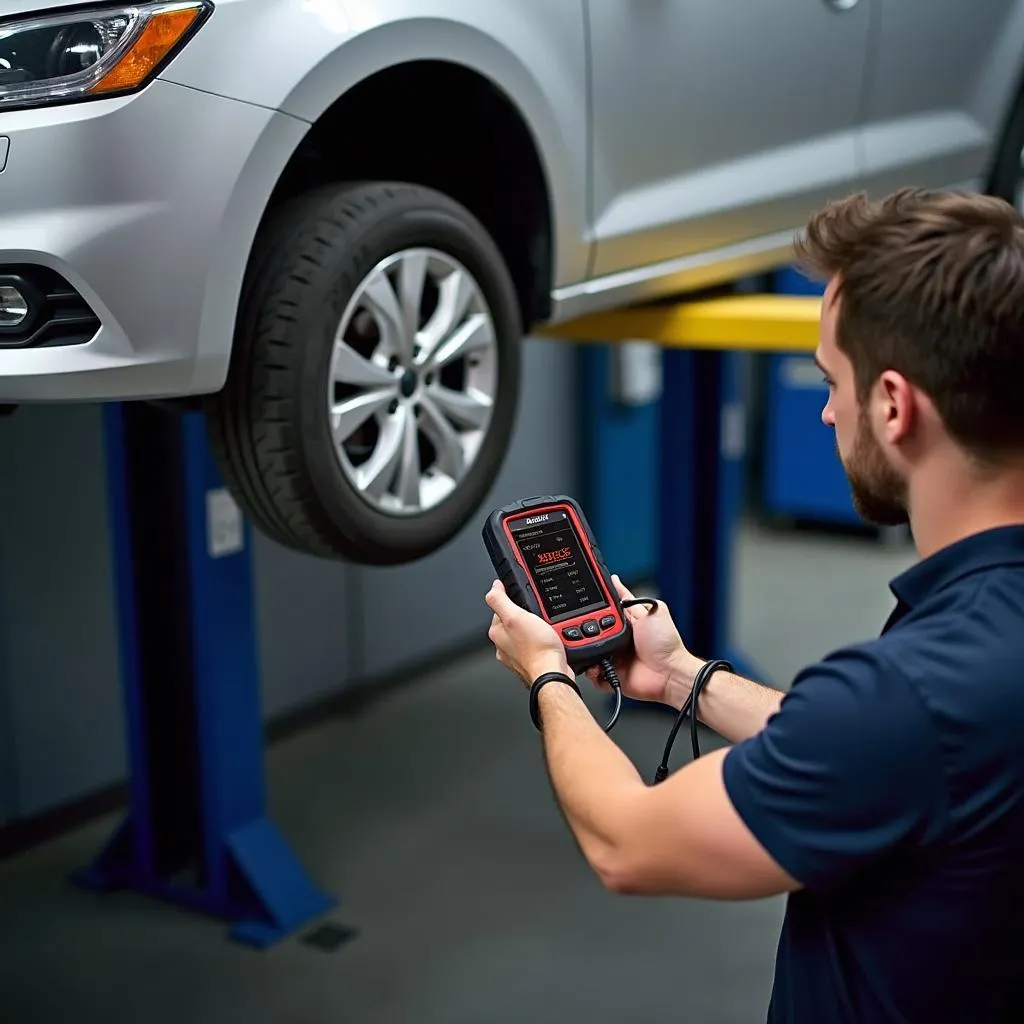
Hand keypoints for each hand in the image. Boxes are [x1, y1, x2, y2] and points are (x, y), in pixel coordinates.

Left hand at [485, 579, 570, 686]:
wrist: (553, 674)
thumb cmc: (537, 650)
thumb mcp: (515, 616)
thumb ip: (500, 600)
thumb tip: (494, 587)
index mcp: (497, 633)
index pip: (501, 608)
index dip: (515, 601)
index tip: (526, 602)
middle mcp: (504, 645)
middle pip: (516, 620)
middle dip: (529, 616)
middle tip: (541, 618)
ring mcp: (518, 655)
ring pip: (529, 633)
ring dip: (539, 629)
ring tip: (549, 631)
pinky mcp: (532, 661)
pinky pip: (539, 644)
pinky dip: (546, 641)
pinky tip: (553, 641)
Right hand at [585, 575, 700, 707]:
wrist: (669, 671)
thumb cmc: (667, 643)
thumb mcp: (656, 610)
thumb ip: (637, 598)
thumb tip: (618, 582)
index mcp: (627, 623)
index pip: (605, 610)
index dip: (595, 605)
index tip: (584, 598)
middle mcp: (619, 639)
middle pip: (593, 630)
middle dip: (586, 628)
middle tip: (587, 627)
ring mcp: (614, 657)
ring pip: (591, 651)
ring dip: (587, 649)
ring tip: (590, 646)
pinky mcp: (612, 674)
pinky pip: (594, 674)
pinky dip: (591, 672)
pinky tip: (594, 666)